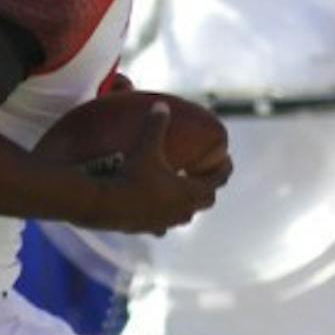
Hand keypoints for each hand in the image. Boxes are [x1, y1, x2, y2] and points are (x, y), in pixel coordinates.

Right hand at [89, 103, 220, 234]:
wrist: (107, 206)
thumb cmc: (133, 176)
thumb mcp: (146, 147)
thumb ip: (156, 125)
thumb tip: (162, 105)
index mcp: (189, 190)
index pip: (217, 180)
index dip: (224, 168)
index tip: (227, 160)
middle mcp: (183, 209)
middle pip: (206, 200)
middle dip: (208, 187)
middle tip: (204, 175)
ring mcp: (167, 222)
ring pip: (186, 216)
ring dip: (187, 204)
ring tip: (180, 192)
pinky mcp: (149, 229)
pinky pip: (162, 226)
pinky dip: (162, 218)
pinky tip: (155, 212)